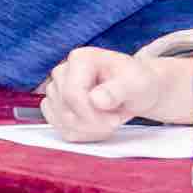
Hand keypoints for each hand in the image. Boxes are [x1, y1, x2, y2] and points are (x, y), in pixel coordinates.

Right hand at [42, 44, 192, 140]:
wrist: (135, 90)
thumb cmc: (137, 83)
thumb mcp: (137, 84)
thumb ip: (118, 90)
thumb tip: (96, 99)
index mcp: (80, 59)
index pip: (72, 94)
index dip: (91, 114)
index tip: (114, 120)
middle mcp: (63, 71)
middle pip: (65, 109)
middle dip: (92, 123)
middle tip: (115, 120)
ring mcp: (56, 88)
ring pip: (60, 121)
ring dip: (87, 129)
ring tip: (108, 121)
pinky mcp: (55, 105)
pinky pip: (59, 127)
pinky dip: (79, 133)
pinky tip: (96, 127)